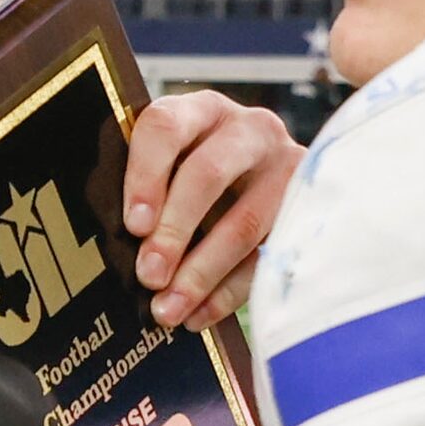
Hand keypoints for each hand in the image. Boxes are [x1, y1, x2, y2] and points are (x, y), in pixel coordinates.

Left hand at [120, 91, 301, 330]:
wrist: (268, 173)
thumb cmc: (198, 172)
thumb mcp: (173, 165)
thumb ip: (148, 191)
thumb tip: (117, 250)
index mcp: (200, 110)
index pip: (166, 127)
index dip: (146, 175)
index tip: (133, 225)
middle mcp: (249, 129)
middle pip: (208, 174)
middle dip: (174, 231)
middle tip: (148, 275)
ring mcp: (285, 167)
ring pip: (244, 223)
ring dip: (201, 273)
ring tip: (169, 310)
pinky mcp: (307, 209)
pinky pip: (267, 256)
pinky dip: (230, 292)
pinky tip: (200, 314)